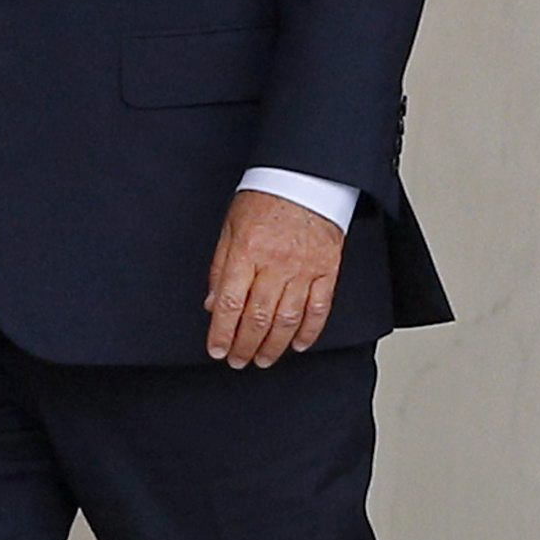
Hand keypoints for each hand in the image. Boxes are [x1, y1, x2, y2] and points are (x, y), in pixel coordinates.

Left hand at [204, 190, 343, 366]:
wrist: (305, 179)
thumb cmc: (265, 199)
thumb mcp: (230, 228)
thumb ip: (220, 267)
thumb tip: (211, 304)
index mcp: (247, 252)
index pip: (229, 303)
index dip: (221, 332)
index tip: (216, 349)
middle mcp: (275, 264)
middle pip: (257, 317)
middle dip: (245, 345)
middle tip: (237, 360)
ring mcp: (304, 269)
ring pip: (288, 319)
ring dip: (273, 345)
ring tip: (263, 360)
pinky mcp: (327, 270)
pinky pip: (320, 308)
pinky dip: (309, 331)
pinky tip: (298, 344)